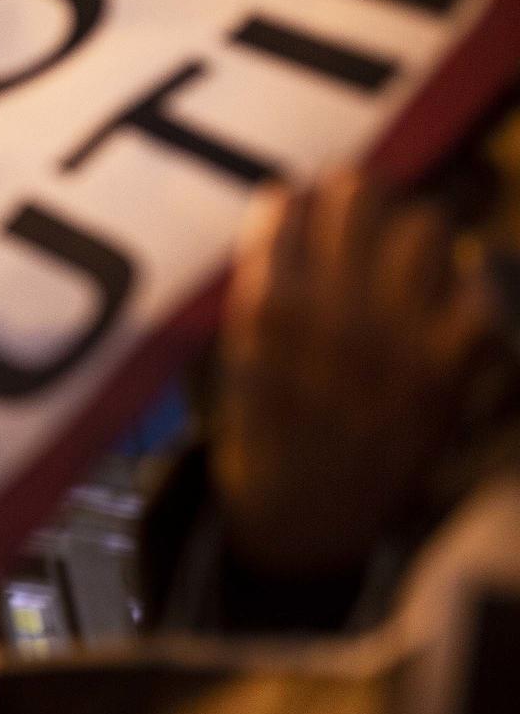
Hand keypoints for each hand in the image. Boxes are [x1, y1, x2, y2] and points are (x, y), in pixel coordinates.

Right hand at [213, 169, 492, 576]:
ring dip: (410, 230)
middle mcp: (335, 313)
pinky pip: (478, 287)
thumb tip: (288, 202)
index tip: (299, 203)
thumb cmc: (263, 428)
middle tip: (353, 210)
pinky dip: (465, 283)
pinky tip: (442, 294)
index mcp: (270, 309)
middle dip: (355, 196)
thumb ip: (260, 280)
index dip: (297, 199)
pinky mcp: (450, 367)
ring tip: (398, 252)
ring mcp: (398, 337)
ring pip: (426, 226)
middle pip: (361, 195)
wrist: (305, 518)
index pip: (289, 205)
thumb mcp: (235, 352)